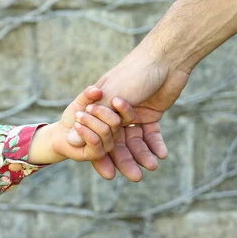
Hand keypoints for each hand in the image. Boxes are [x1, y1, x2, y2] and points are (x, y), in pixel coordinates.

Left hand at [28, 86, 135, 163]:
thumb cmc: (75, 116)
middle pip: (115, 122)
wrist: (62, 133)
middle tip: (87, 107)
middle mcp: (115, 133)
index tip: (115, 99)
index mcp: (116, 120)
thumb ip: (89, 95)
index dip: (125, 108)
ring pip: (104, 130)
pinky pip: (95, 141)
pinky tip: (77, 126)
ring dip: (89, 120)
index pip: (129, 115)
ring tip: (78, 116)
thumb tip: (97, 91)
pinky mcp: (97, 154)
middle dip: (100, 111)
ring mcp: (107, 145)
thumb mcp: (82, 102)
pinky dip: (84, 131)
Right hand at [67, 45, 190, 180]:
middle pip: (119, 142)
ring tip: (151, 166)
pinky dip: (155, 144)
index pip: (99, 137)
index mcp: (102, 107)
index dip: (103, 155)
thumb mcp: (112, 96)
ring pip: (136, 140)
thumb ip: (95, 121)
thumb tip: (71, 141)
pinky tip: (160, 154)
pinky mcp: (152, 113)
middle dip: (127, 159)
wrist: (165, 60)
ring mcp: (135, 113)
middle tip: (135, 177)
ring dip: (143, 154)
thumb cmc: (135, 74)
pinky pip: (152, 134)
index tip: (109, 174)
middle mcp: (116, 113)